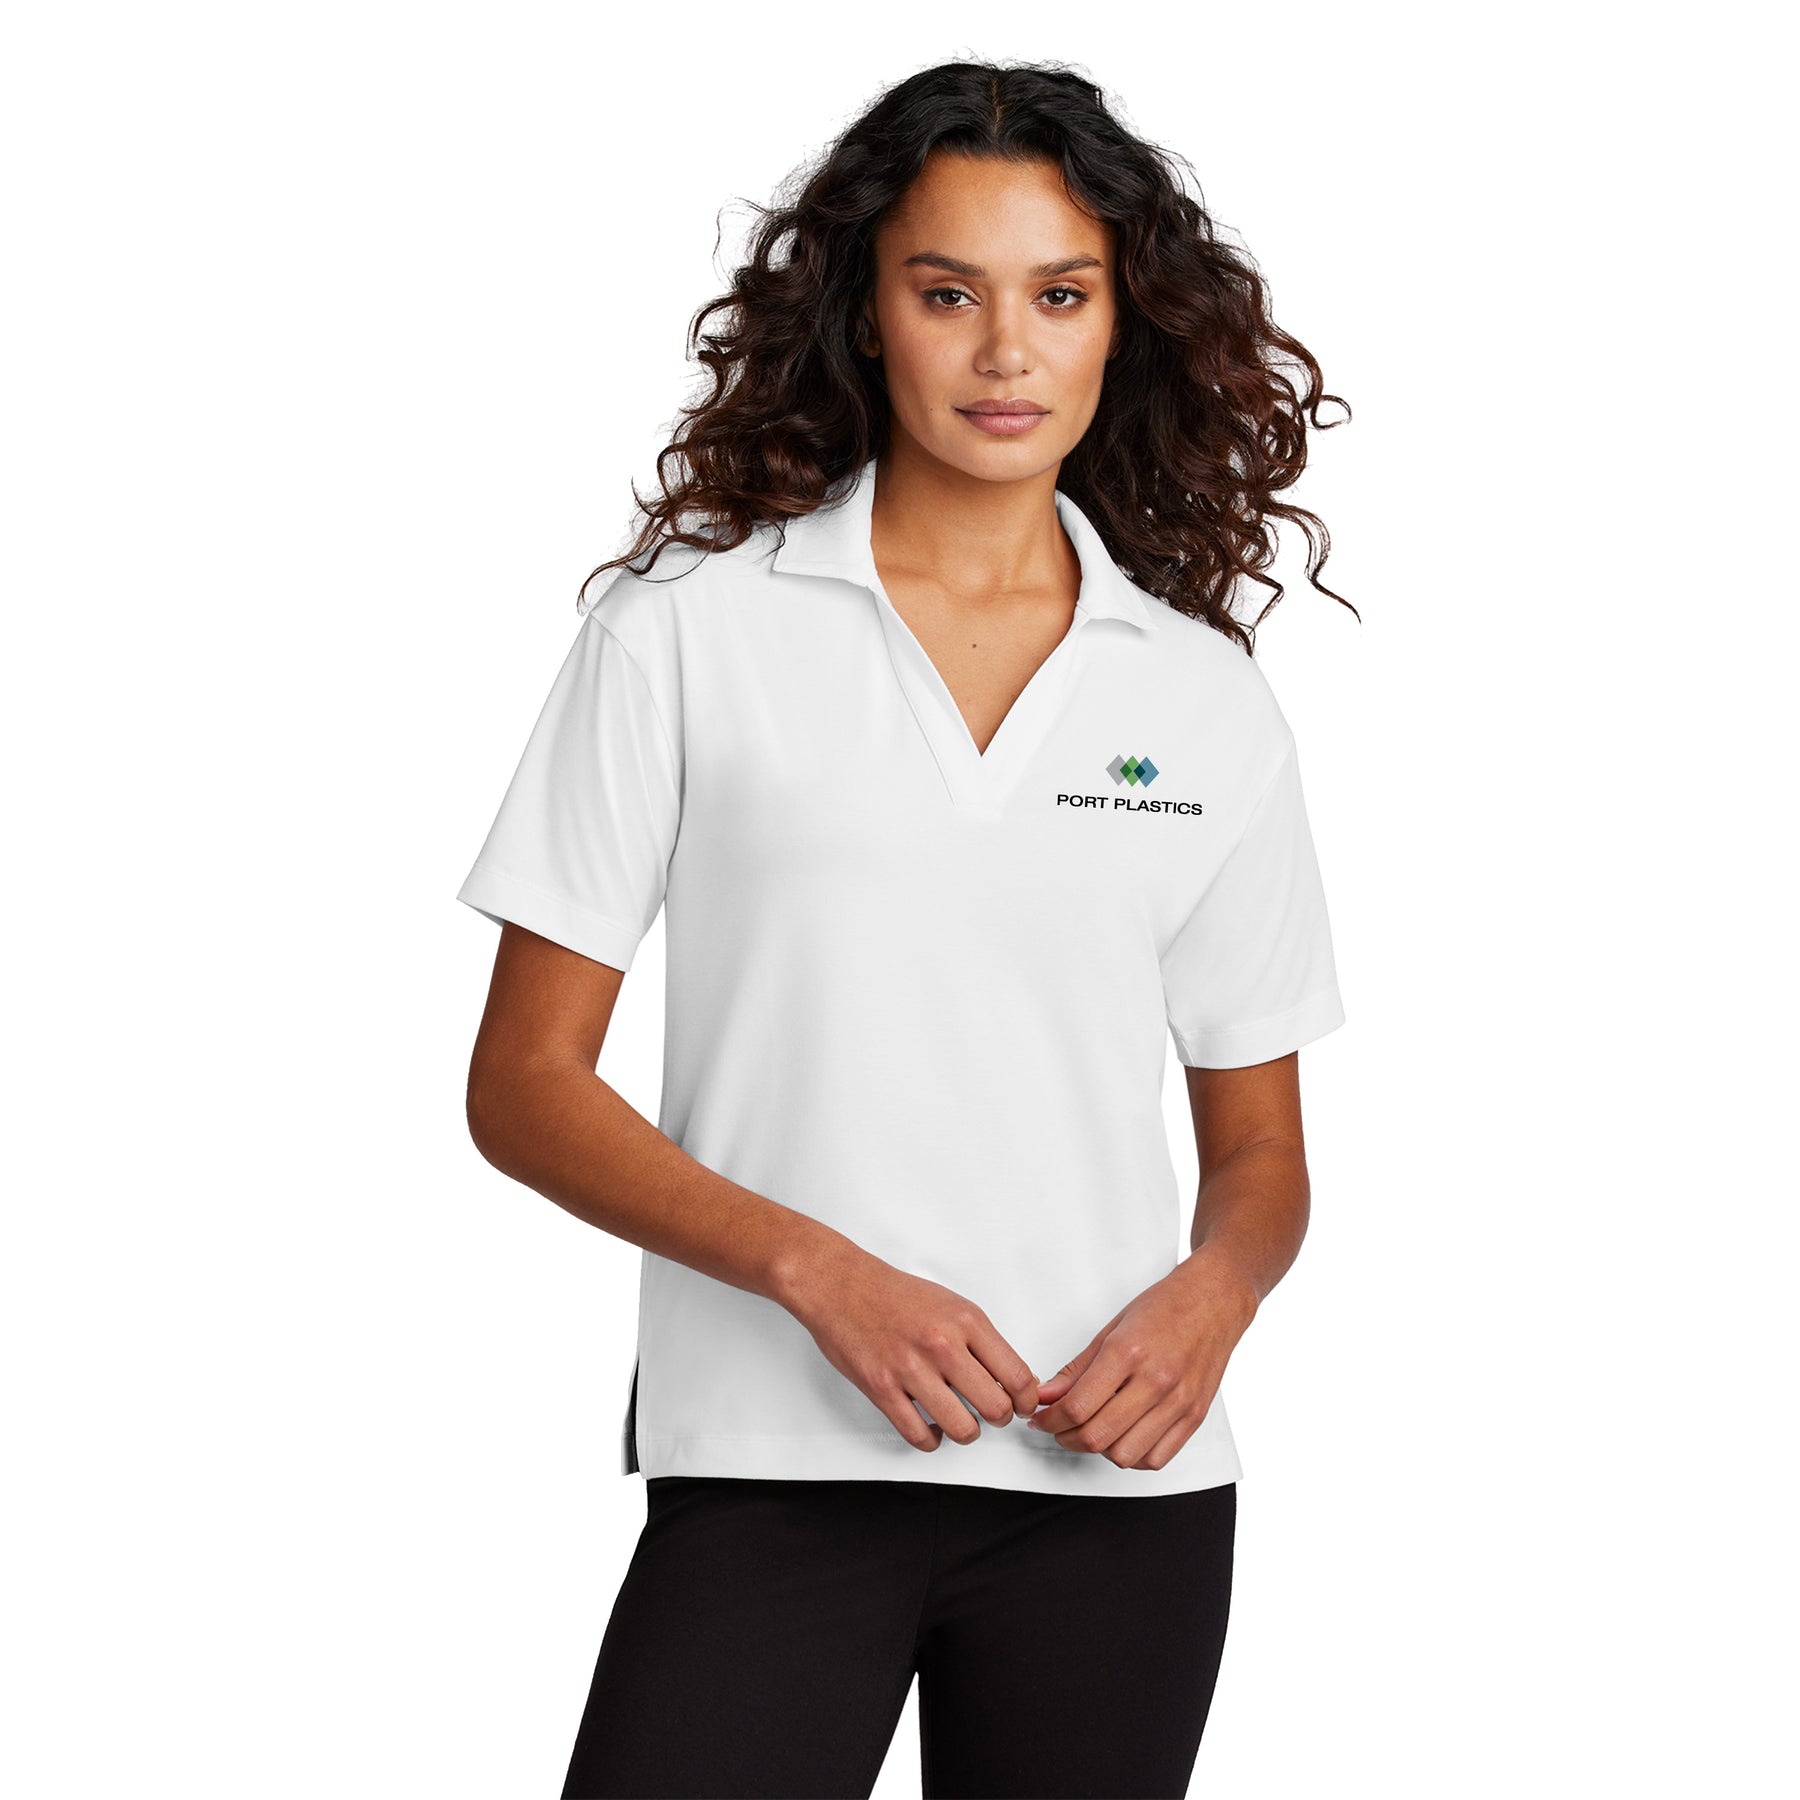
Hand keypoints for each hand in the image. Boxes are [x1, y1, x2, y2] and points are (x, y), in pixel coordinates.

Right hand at [785, 1242, 1040, 1452]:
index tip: (1023, 1405)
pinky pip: (919, 1436)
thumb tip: (1011, 1377)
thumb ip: (981, 1340)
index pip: (1017, 1376)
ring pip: (963, 1429)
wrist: (842, 1285)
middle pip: (996, 1408)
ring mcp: (911, 1369)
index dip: (1026, 1400)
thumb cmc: (895, 1294)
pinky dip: (931, 1440)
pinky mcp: (882, 1389)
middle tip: (991, 1413)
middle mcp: (942, 1345)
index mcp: (966, 1321)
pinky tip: (931, 1428)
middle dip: (999, 1418)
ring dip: (967, 1432)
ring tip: (960, 1421)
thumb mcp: (951, 1304)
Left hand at [1025, 1251, 1259, 1470]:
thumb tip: (1048, 1395)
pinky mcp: (1194, 1417)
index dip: (1050, 1420)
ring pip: (1125, 1455)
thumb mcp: (1111, 1329)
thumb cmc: (1165, 1307)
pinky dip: (1133, 1457)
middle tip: (1059, 1428)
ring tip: (1092, 1430)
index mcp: (1128, 1353)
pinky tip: (1123, 1437)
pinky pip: (1156, 1459)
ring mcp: (1178, 1402)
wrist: (1214, 1301)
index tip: (1042, 1418)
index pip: (1078, 1406)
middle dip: (1067, 1438)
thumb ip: (1077, 1368)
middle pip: (1098, 1436)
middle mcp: (1156, 1381)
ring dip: (1099, 1450)